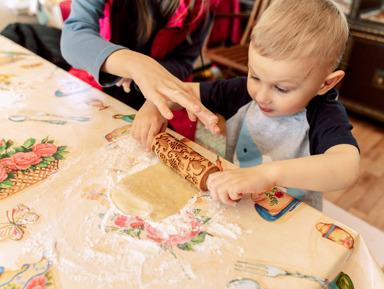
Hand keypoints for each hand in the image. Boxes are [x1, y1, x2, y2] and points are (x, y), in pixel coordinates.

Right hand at [103, 50, 219, 133]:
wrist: (145, 67)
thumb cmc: (163, 83)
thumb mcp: (176, 95)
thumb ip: (187, 107)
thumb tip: (195, 119)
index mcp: (185, 92)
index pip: (199, 106)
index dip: (208, 116)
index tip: (216, 128)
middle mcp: (179, 90)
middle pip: (194, 103)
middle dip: (204, 113)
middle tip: (215, 122)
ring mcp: (166, 90)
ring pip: (180, 98)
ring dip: (189, 104)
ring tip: (198, 112)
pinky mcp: (154, 92)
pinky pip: (160, 102)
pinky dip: (165, 109)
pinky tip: (170, 117)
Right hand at [131, 100, 167, 150]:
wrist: (152, 103)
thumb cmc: (160, 115)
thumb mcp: (164, 123)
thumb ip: (161, 133)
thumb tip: (158, 144)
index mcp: (155, 120)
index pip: (151, 134)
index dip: (150, 143)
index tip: (148, 150)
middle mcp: (146, 120)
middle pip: (143, 136)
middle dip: (145, 144)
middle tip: (147, 148)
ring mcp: (139, 120)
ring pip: (137, 135)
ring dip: (140, 141)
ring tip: (144, 142)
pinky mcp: (135, 120)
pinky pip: (132, 132)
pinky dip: (135, 137)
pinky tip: (140, 137)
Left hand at [206, 166, 274, 205]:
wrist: (266, 174)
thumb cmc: (254, 178)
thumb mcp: (238, 177)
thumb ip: (229, 182)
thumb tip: (221, 192)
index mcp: (227, 173)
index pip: (210, 179)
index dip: (212, 188)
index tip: (220, 194)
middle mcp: (228, 175)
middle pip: (212, 186)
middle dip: (216, 196)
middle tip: (226, 199)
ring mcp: (234, 179)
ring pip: (219, 190)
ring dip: (225, 199)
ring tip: (233, 200)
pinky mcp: (240, 184)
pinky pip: (230, 192)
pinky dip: (234, 198)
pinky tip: (240, 196)